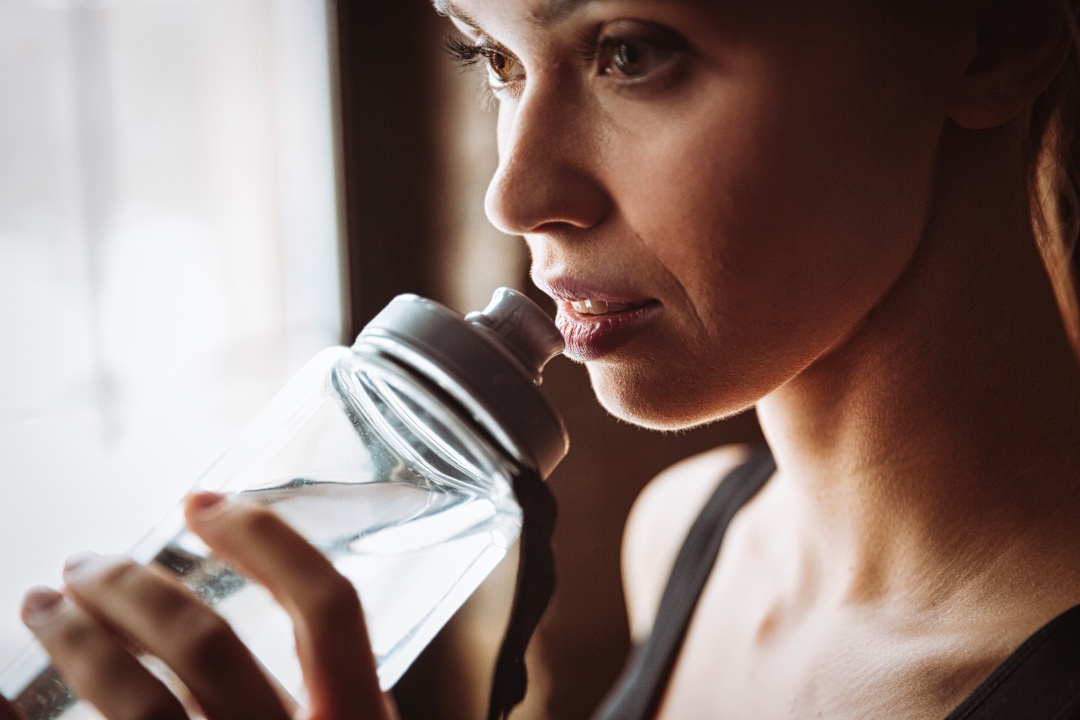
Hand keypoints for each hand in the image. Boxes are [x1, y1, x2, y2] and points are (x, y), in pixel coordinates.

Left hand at [0, 493, 395, 719]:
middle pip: (207, 643)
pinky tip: (0, 704)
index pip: (328, 608)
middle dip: (134, 586)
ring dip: (76, 640)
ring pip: (135, 703)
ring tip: (38, 606)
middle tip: (86, 563)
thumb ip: (332, 693)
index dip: (267, 541)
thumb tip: (286, 601)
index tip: (203, 502)